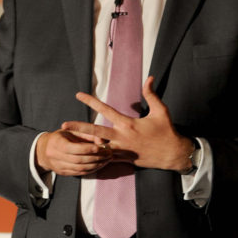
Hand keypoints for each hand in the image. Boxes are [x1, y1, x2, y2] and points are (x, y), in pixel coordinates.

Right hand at [35, 129, 111, 176]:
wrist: (43, 150)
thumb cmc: (61, 137)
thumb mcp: (71, 131)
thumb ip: (87, 134)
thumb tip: (102, 140)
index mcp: (57, 143)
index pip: (74, 148)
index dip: (89, 149)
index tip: (102, 147)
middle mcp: (56, 156)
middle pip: (79, 160)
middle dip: (96, 158)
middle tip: (109, 154)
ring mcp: (59, 166)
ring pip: (80, 168)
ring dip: (96, 165)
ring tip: (107, 160)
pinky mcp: (63, 173)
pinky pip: (79, 173)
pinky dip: (91, 170)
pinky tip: (100, 165)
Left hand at [62, 76, 194, 171]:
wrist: (174, 155)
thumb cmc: (167, 131)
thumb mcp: (161, 111)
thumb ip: (152, 94)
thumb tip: (149, 78)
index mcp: (128, 124)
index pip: (105, 110)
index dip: (91, 101)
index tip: (78, 95)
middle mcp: (122, 137)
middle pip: (95, 132)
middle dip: (79, 128)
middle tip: (63, 125)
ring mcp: (122, 150)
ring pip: (99, 148)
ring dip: (85, 145)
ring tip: (70, 142)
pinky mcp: (124, 160)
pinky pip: (107, 159)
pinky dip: (96, 157)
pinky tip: (85, 156)